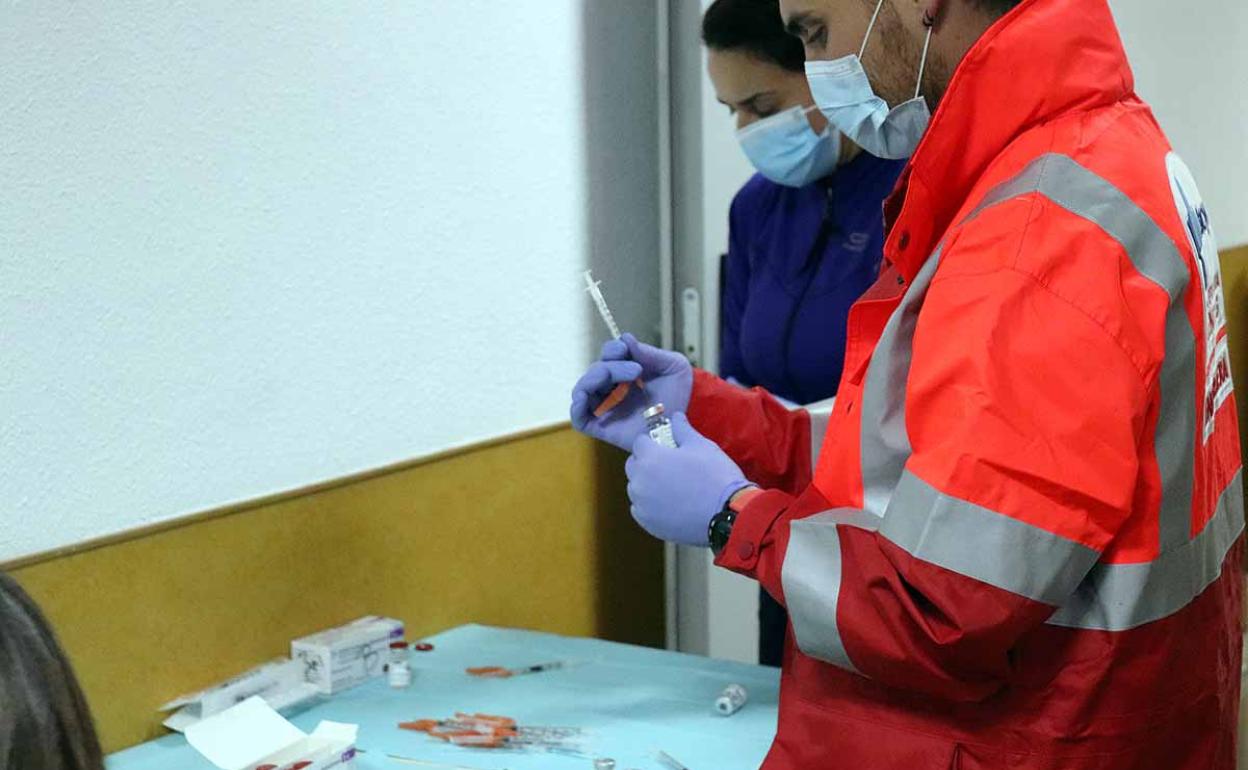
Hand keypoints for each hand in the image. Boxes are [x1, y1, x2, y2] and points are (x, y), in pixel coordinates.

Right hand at [569, 333, 692, 450]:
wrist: (680, 428)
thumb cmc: (679, 398)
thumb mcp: (674, 367)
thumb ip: (651, 353)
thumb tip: (625, 339)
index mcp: (625, 371)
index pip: (609, 354)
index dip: (614, 349)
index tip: (626, 350)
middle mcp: (612, 387)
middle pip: (597, 369)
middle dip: (612, 366)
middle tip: (637, 371)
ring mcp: (605, 407)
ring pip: (583, 388)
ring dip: (593, 379)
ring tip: (616, 382)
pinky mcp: (600, 426)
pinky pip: (578, 417)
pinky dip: (576, 406)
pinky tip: (585, 398)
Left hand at [625, 413, 752, 545]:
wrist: (726, 514)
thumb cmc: (714, 475)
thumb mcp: (702, 446)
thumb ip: (682, 430)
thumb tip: (676, 416)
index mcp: (649, 458)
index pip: (639, 443)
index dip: (652, 442)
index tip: (665, 446)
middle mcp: (639, 481)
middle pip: (633, 465)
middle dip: (645, 461)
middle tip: (667, 465)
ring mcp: (641, 505)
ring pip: (636, 488)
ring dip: (646, 483)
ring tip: (669, 486)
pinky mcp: (647, 524)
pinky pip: (640, 508)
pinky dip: (649, 504)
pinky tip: (668, 503)